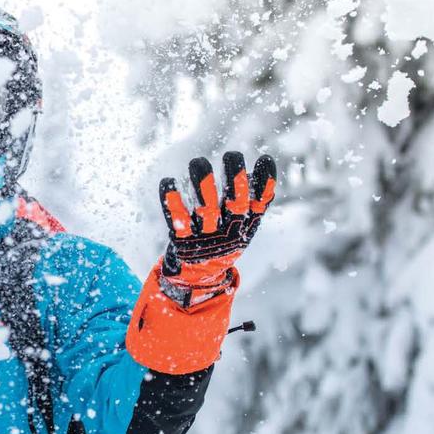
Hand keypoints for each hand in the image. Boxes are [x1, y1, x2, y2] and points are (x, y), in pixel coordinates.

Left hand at [158, 152, 275, 302]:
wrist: (198, 278)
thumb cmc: (222, 242)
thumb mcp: (243, 227)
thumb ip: (254, 200)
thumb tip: (265, 165)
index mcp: (245, 226)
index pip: (260, 203)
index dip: (264, 183)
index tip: (264, 158)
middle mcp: (228, 231)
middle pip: (235, 204)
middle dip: (235, 178)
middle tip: (231, 154)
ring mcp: (205, 237)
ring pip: (206, 209)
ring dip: (203, 185)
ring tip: (199, 162)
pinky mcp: (182, 240)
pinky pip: (177, 219)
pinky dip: (171, 201)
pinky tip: (168, 182)